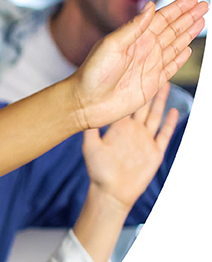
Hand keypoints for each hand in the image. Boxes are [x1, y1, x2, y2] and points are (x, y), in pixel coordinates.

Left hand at [72, 0, 206, 129]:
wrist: (86, 102)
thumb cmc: (92, 73)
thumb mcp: (111, 45)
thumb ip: (133, 27)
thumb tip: (151, 6)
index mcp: (134, 38)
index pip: (161, 18)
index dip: (178, 8)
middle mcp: (143, 50)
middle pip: (172, 29)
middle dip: (188, 17)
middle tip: (204, 4)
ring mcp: (149, 66)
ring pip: (175, 45)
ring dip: (188, 33)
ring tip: (201, 20)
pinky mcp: (152, 83)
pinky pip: (171, 67)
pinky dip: (181, 58)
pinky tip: (188, 49)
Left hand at [82, 83, 178, 209]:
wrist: (111, 192)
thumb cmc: (98, 171)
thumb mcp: (90, 147)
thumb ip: (89, 130)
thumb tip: (84, 112)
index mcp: (118, 126)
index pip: (126, 103)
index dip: (129, 88)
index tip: (132, 72)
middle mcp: (133, 130)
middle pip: (144, 105)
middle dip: (149, 88)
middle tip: (153, 69)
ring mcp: (145, 140)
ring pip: (156, 115)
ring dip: (162, 100)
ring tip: (167, 82)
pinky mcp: (155, 152)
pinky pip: (165, 134)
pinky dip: (171, 123)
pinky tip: (176, 110)